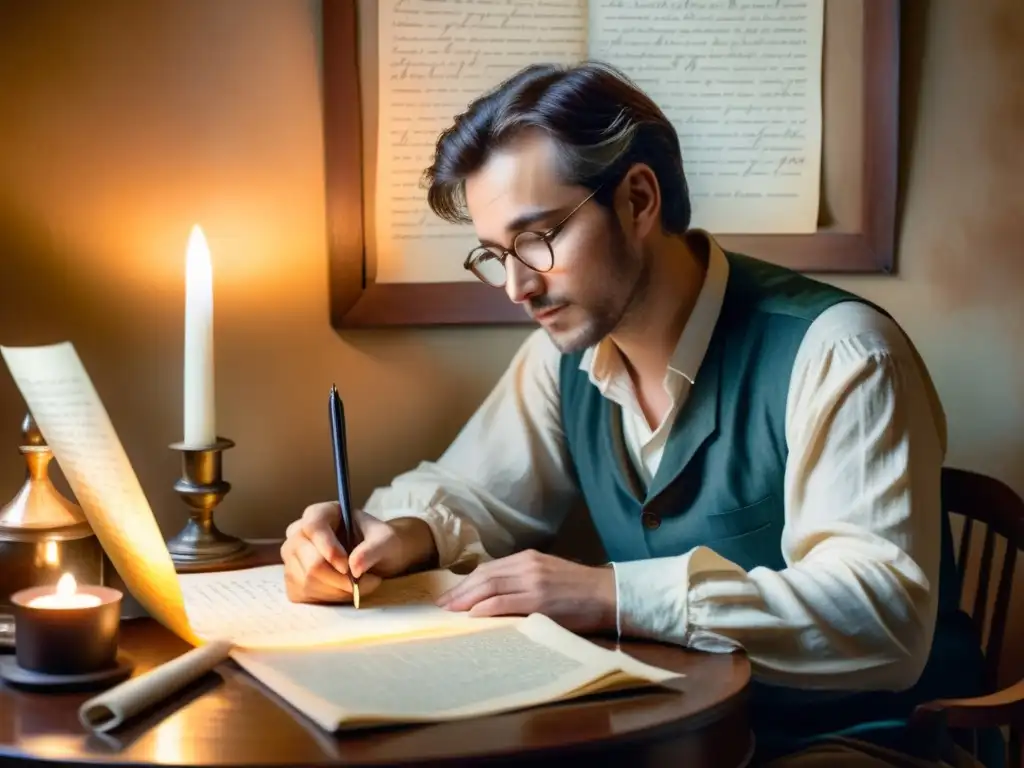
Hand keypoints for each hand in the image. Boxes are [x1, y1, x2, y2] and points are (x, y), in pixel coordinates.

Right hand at [281, 502, 434, 603]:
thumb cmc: (380, 543)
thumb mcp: (386, 540)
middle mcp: (299, 533)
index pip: (313, 526)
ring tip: (362, 585)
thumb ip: (373, 549)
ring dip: (338, 590)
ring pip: (307, 581)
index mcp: (321, 513)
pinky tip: (345, 591)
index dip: (328, 548)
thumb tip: (354, 567)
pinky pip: (305, 594)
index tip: (347, 567)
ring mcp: (293, 558)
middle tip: (365, 582)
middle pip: (310, 561)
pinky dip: (329, 598)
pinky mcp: (293, 580)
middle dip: (339, 578)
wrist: (378, 559)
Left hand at [435, 549, 616, 633]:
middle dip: (459, 591)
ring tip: (450, 611)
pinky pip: (505, 602)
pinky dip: (485, 607)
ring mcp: (533, 582)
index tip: (450, 595)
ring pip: (490, 586)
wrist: (607, 595)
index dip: (465, 582)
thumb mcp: (547, 574)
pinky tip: (472, 614)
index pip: (488, 569)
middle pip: (484, 576)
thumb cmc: (578, 590)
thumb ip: (522, 579)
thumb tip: (492, 595)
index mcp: (528, 558)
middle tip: (441, 605)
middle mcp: (528, 566)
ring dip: (466, 600)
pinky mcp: (540, 600)